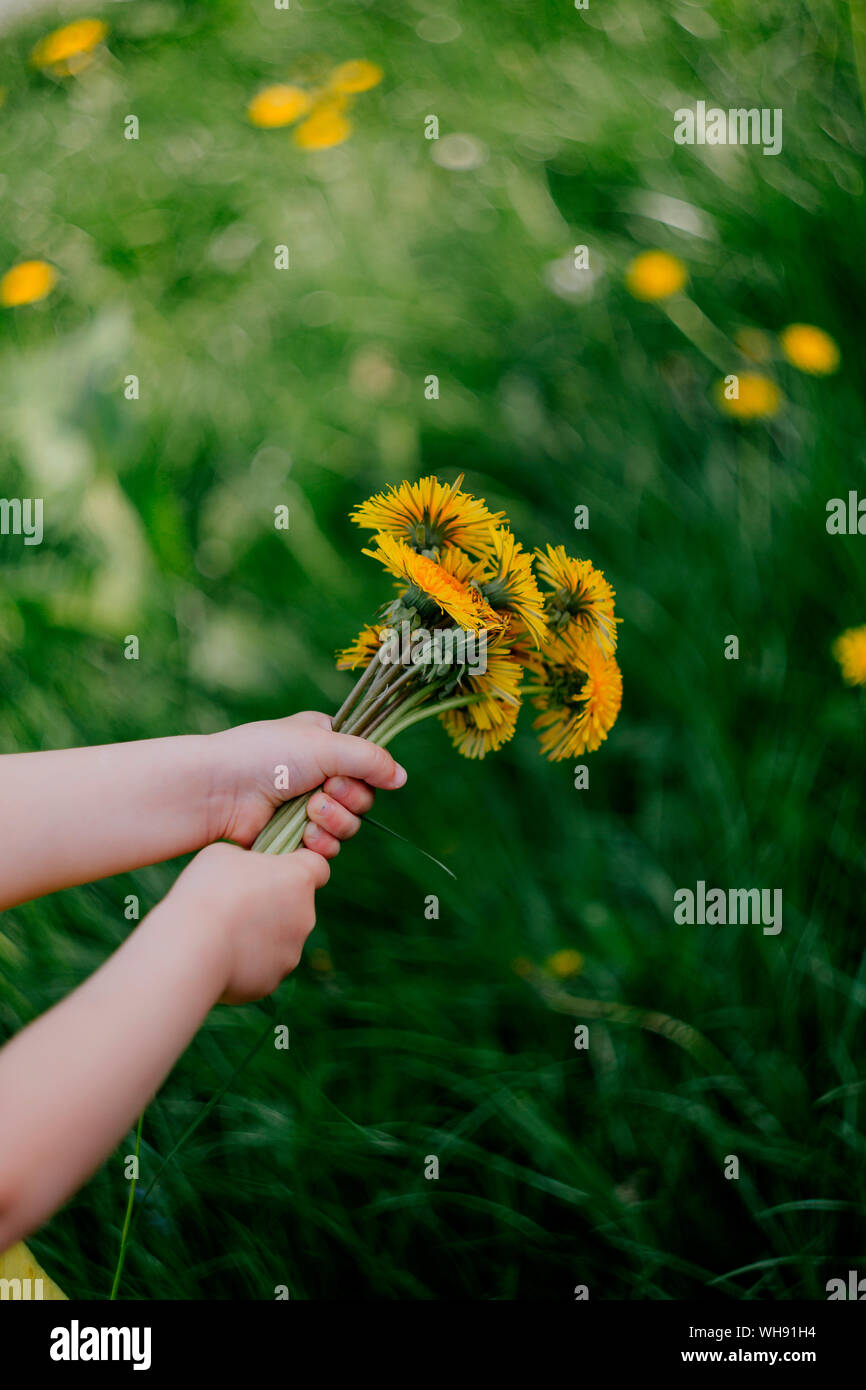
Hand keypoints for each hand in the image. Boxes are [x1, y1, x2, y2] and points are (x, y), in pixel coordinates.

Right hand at [165, 841, 330, 1003]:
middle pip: (295, 905)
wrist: (192, 946)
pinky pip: (262, 965)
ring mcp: (292, 952)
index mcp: (299, 879)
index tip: (274, 868)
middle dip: (272, 902)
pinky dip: (245, 961)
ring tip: (221, 932)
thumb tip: (249, 872)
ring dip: (258, 933)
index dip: (297, 865)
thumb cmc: (208, 891)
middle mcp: (305, 916)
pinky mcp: (273, 980)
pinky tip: (219, 955)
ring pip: (279, 937)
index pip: (318, 866)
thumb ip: (249, 860)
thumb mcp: (225, 855)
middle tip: (235, 901)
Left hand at [205, 712, 406, 851]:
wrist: (221, 790)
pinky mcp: (295, 837)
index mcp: (326, 743)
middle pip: (364, 799)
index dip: (366, 773)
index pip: (368, 763)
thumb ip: (370, 759)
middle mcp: (320, 774)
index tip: (345, 771)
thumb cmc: (266, 756)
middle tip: (323, 792)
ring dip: (336, 821)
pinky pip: (329, 848)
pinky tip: (304, 835)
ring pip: (350, 826)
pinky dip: (320, 843)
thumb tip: (402, 778)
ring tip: (310, 812)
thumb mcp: (325, 744)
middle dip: (348, 799)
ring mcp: (307, 807)